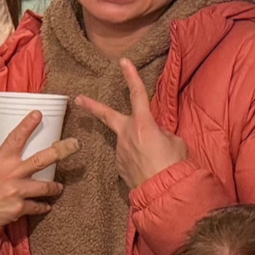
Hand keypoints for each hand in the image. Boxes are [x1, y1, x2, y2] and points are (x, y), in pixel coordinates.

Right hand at [0, 111, 79, 226]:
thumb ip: (4, 161)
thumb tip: (16, 154)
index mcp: (0, 160)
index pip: (16, 138)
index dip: (27, 124)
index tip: (38, 113)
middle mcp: (10, 174)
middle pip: (42, 159)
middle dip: (61, 150)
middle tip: (76, 144)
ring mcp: (16, 191)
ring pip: (46, 187)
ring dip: (55, 187)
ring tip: (59, 187)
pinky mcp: (18, 209)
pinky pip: (38, 206)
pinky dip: (42, 206)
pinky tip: (45, 205)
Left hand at [73, 59, 187, 189]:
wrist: (163, 192)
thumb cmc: (173, 166)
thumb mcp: (175, 142)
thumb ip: (162, 133)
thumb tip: (156, 134)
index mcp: (143, 124)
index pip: (137, 94)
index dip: (131, 76)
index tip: (123, 62)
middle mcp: (127, 135)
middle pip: (107, 115)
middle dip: (92, 106)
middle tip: (79, 99)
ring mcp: (120, 151)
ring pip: (126, 140)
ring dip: (138, 145)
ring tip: (155, 158)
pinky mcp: (119, 166)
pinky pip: (128, 156)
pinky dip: (137, 158)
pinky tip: (147, 167)